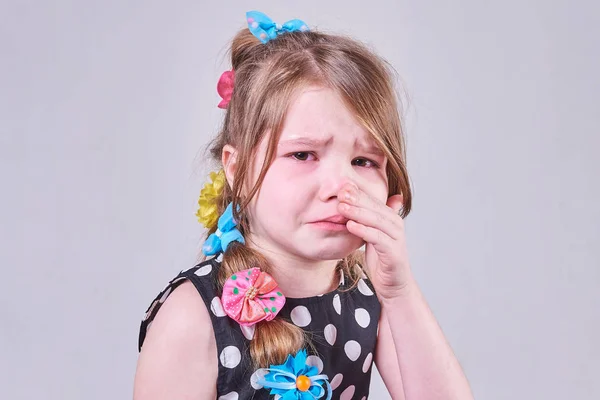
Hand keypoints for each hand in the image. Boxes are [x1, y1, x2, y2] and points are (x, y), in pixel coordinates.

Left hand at [337, 183, 412, 300]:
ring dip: (358, 212)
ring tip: (341, 207)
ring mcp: (396, 239)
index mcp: (390, 218)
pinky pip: (377, 238)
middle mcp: (395, 225)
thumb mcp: (373, 235)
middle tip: (340, 192)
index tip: (341, 185)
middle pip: (375, 207)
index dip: (358, 192)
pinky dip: (364, 230)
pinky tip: (350, 225)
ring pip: (376, 221)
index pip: (373, 201)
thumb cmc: (382, 259)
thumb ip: (368, 219)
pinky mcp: (394, 253)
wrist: (394, 285)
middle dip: (357, 198)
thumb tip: (357, 202)